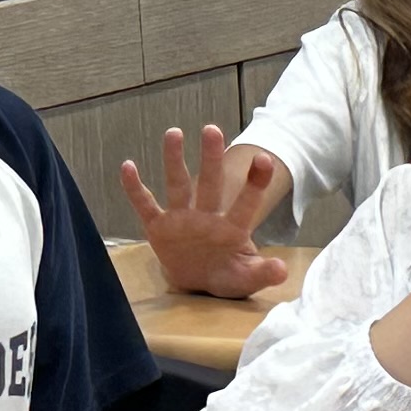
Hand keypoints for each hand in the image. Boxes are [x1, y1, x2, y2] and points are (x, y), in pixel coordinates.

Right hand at [122, 124, 286, 296]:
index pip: (246, 202)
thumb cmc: (226, 275)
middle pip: (210, 183)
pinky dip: (135, 188)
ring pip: (178, 184)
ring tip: (174, 132)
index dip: (255, 181)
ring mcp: (181, 218)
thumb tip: (282, 271)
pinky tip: (127, 166)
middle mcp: (207, 216)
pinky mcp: (158, 227)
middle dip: (211, 158)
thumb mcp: (246, 278)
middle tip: (212, 129)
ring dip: (174, 160)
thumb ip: (263, 273)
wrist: (198, 281)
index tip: (264, 158)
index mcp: (232, 228)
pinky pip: (145, 205)